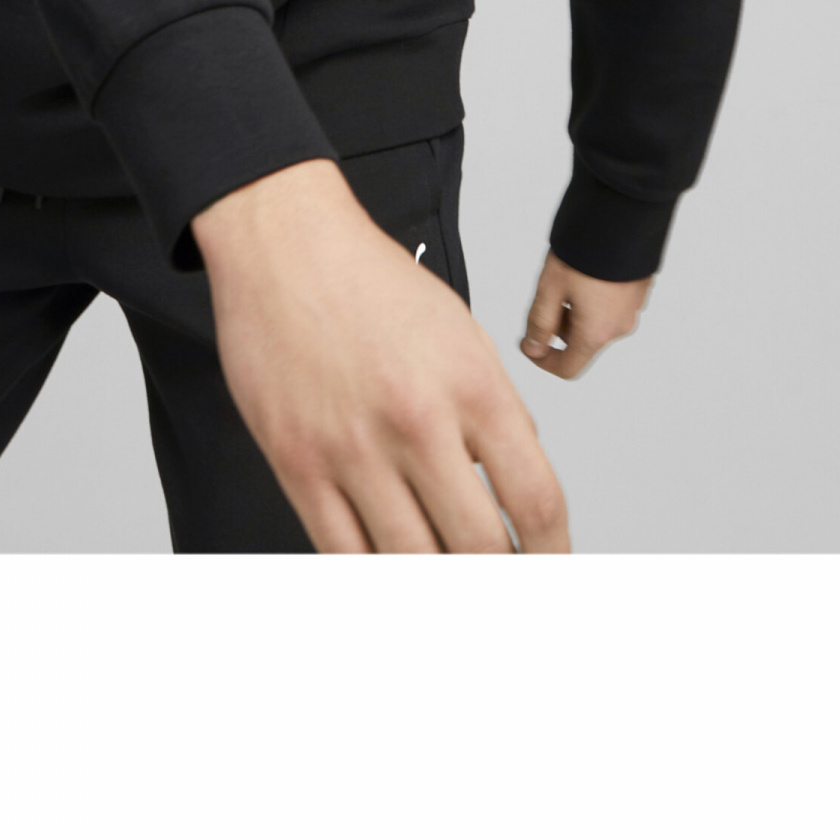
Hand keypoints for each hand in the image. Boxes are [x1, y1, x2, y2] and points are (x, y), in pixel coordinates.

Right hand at [191, 158, 570, 552]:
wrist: (285, 243)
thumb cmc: (370, 282)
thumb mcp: (462, 333)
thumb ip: (494, 411)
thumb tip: (514, 487)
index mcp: (471, 384)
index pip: (536, 502)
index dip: (554, 558)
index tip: (552, 574)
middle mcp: (416, 421)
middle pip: (478, 550)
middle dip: (501, 587)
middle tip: (505, 596)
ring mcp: (352, 448)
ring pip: (411, 564)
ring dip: (439, 591)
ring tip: (450, 589)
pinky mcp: (297, 463)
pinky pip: (343, 554)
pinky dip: (375, 581)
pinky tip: (392, 580)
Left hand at [519, 251, 653, 378]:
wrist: (625, 215)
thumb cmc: (586, 249)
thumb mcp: (550, 286)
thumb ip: (539, 323)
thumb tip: (534, 349)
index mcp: (596, 333)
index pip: (567, 368)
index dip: (542, 361)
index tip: (528, 342)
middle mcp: (619, 327)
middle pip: (582, 344)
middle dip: (559, 327)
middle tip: (549, 292)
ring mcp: (633, 309)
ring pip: (597, 324)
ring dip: (577, 311)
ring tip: (569, 275)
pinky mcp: (640, 291)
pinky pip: (612, 306)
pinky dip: (595, 299)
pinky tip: (588, 270)